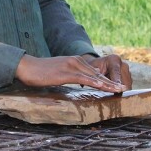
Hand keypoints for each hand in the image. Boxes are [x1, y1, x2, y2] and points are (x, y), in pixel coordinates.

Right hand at [14, 54, 128, 92]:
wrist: (27, 67)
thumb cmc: (40, 73)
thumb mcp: (59, 74)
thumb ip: (70, 76)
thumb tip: (79, 83)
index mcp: (74, 61)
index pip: (94, 71)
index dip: (107, 79)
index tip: (117, 86)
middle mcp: (75, 61)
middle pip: (97, 73)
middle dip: (111, 81)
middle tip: (124, 88)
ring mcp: (71, 66)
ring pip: (94, 75)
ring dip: (107, 83)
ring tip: (119, 89)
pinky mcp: (65, 72)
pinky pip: (83, 78)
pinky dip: (95, 82)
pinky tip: (103, 86)